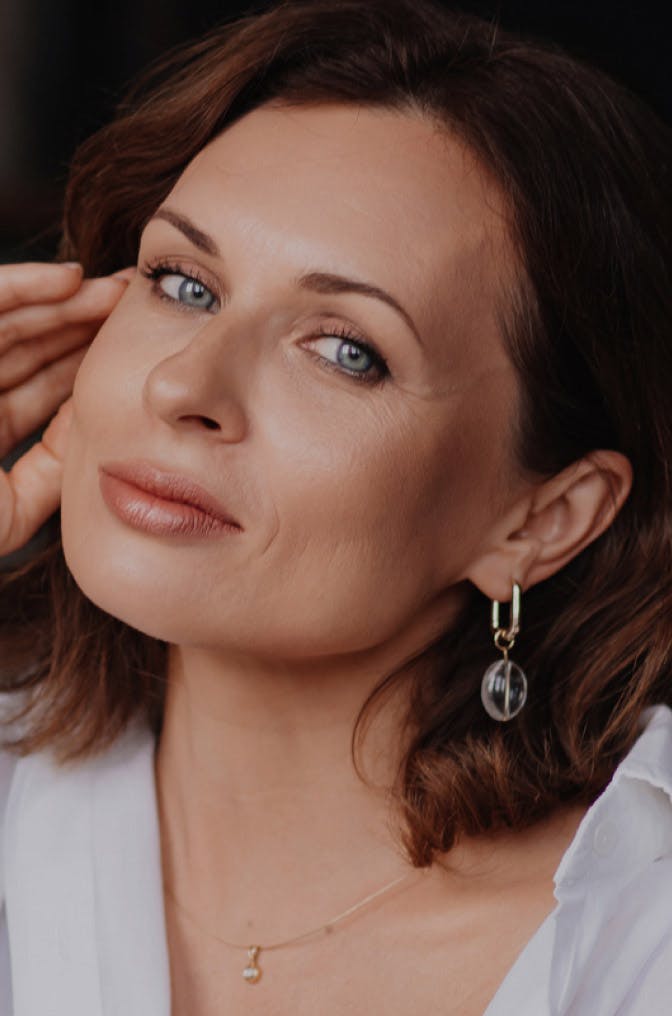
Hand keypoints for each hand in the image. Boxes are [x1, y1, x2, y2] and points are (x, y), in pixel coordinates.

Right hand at [0, 261, 132, 554]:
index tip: (132, 350)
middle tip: (135, 305)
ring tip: (118, 289)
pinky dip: (23, 286)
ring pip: (12, 321)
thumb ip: (54, 468)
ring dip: (66, 301)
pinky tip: (71, 278)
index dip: (84, 365)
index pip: (40, 388)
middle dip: (83, 324)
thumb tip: (98, 421)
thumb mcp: (15, 511)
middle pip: (30, 348)